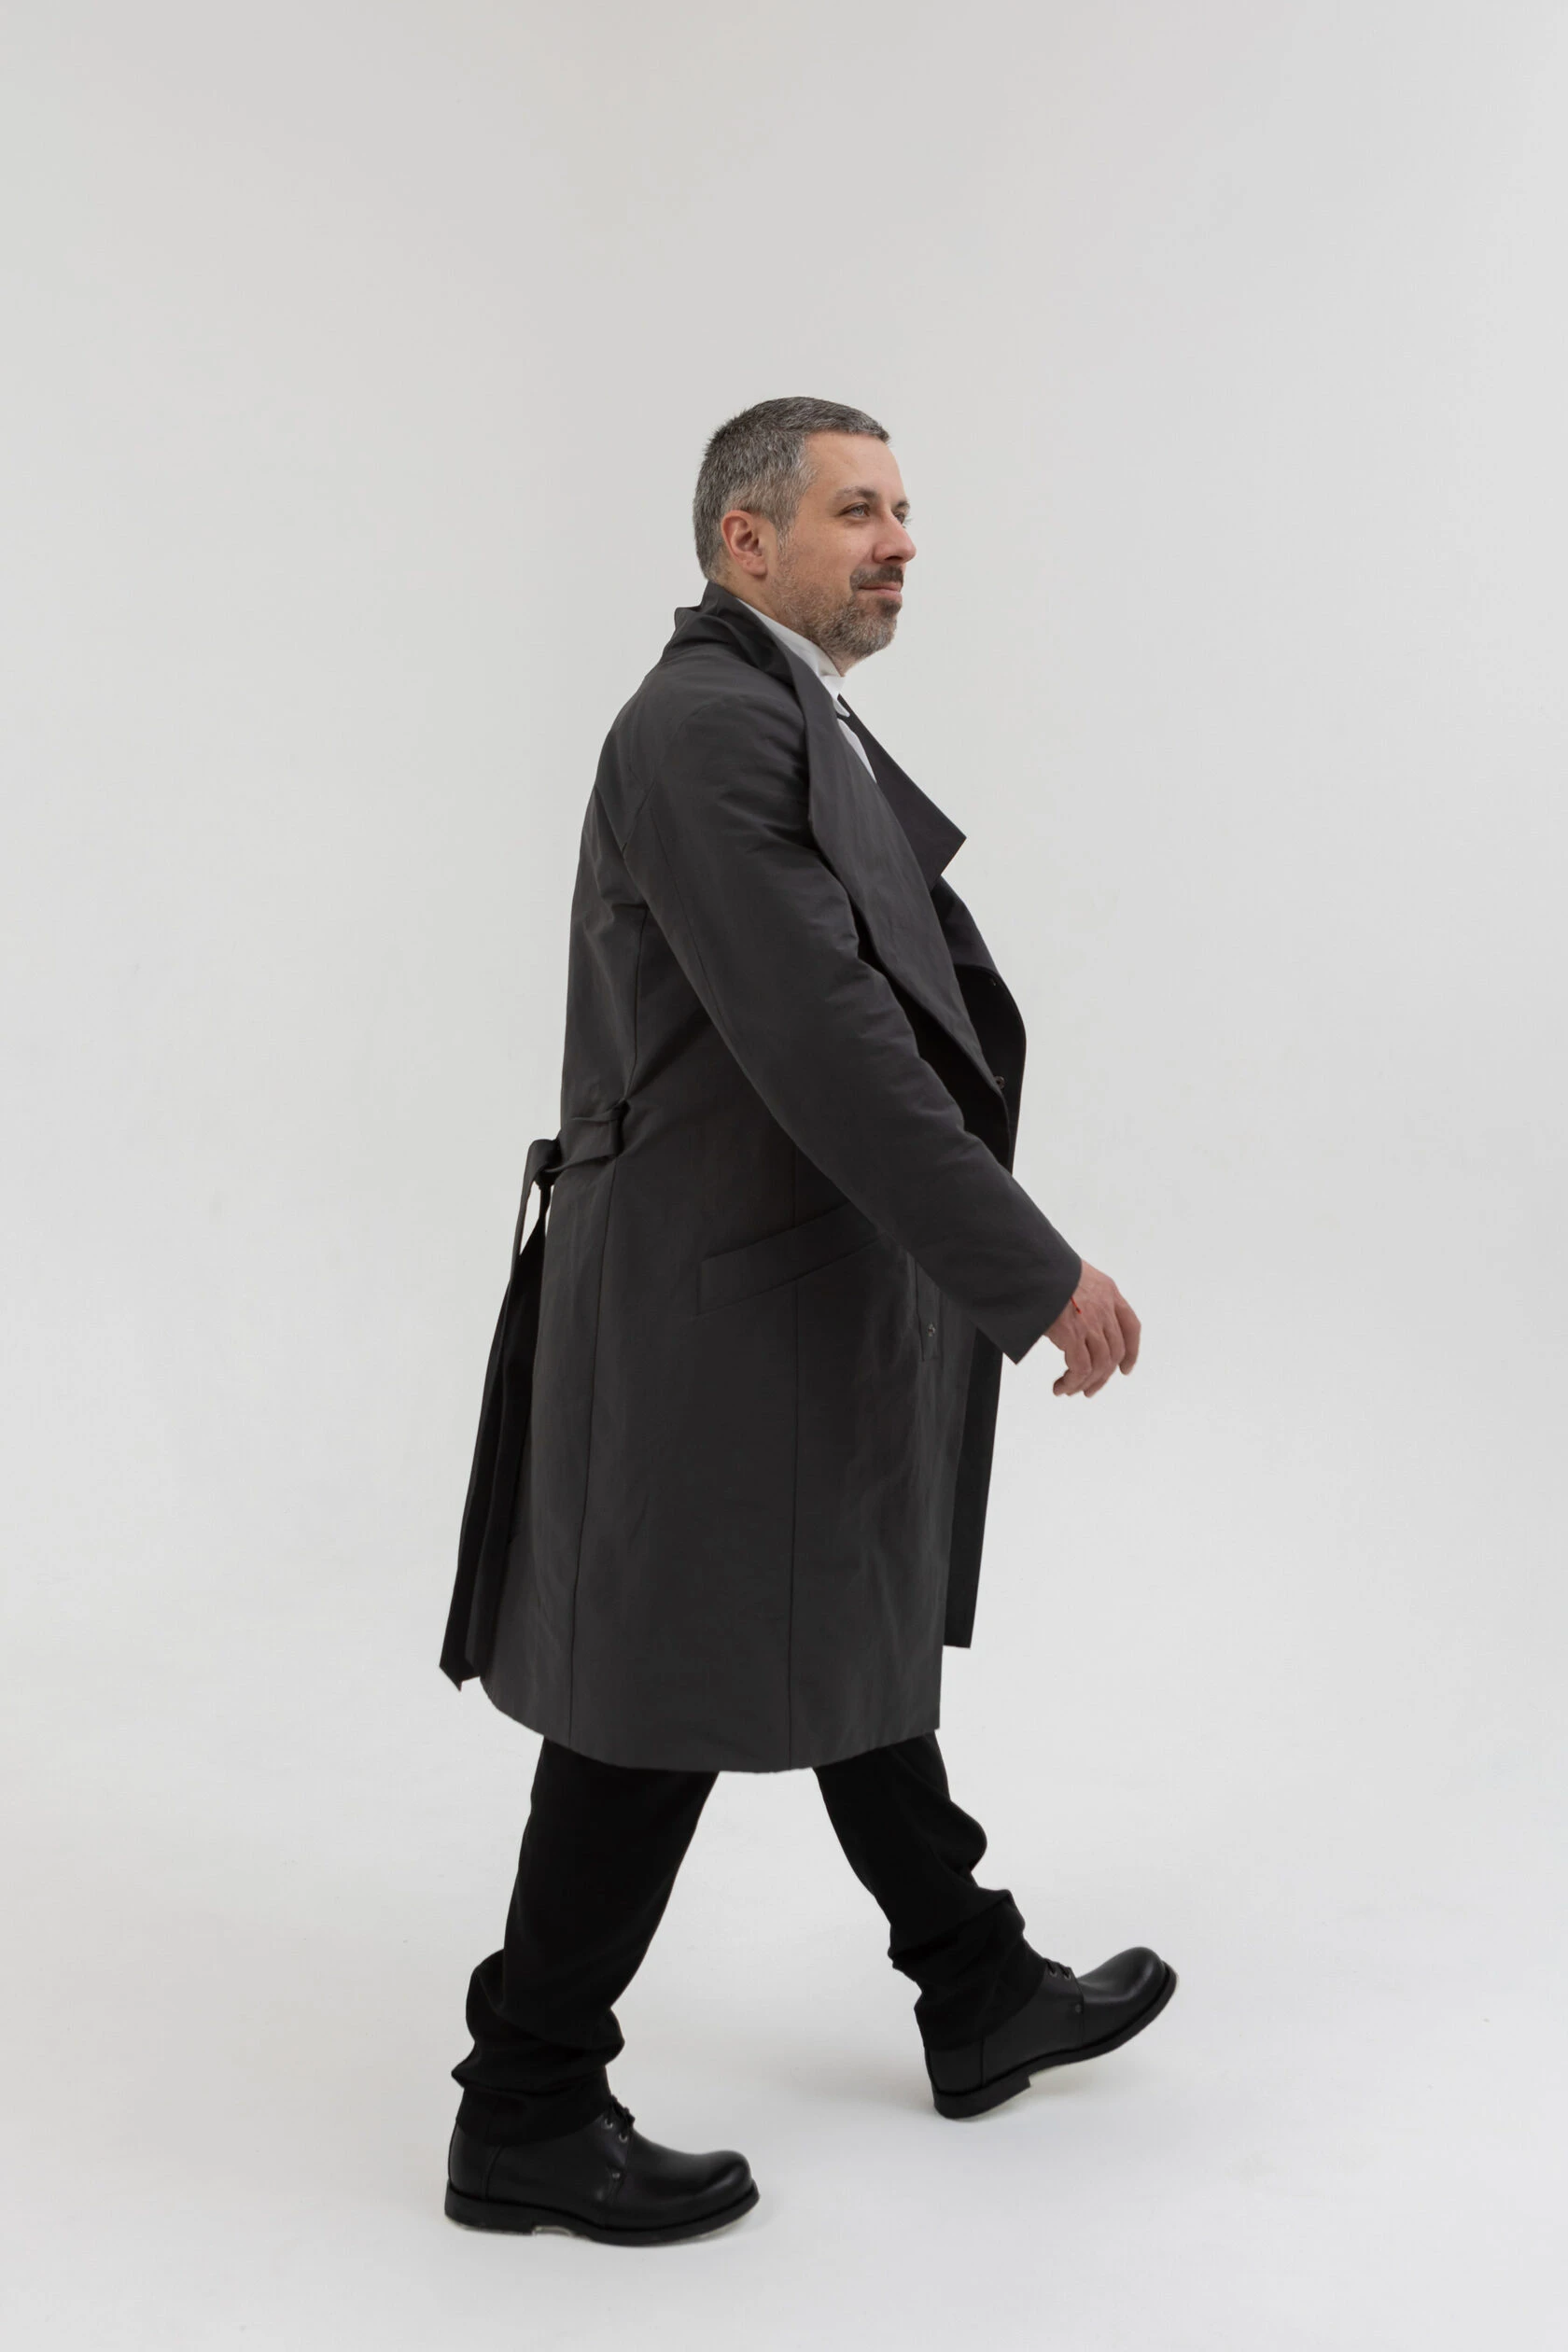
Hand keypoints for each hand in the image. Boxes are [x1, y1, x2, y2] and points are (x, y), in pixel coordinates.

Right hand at [1044, 1261, 1140, 1397]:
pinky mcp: (1073, 1334)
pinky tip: (1060, 1387)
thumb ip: (1080, 1293)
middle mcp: (1105, 1308)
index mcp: (1108, 1291)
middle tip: (1089, 1389)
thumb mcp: (1073, 1273)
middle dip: (1104, 1376)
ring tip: (1070, 1390)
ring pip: (1100, 1364)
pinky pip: (1080, 1368)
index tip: (1125, 1369)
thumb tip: (1070, 1312)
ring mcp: (1091, 1322)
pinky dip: (1072, 1382)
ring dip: (1086, 1383)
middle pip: (1115, 1352)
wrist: (1031, 1263)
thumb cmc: (1044, 1266)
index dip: (1132, 1352)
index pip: (1131, 1326)